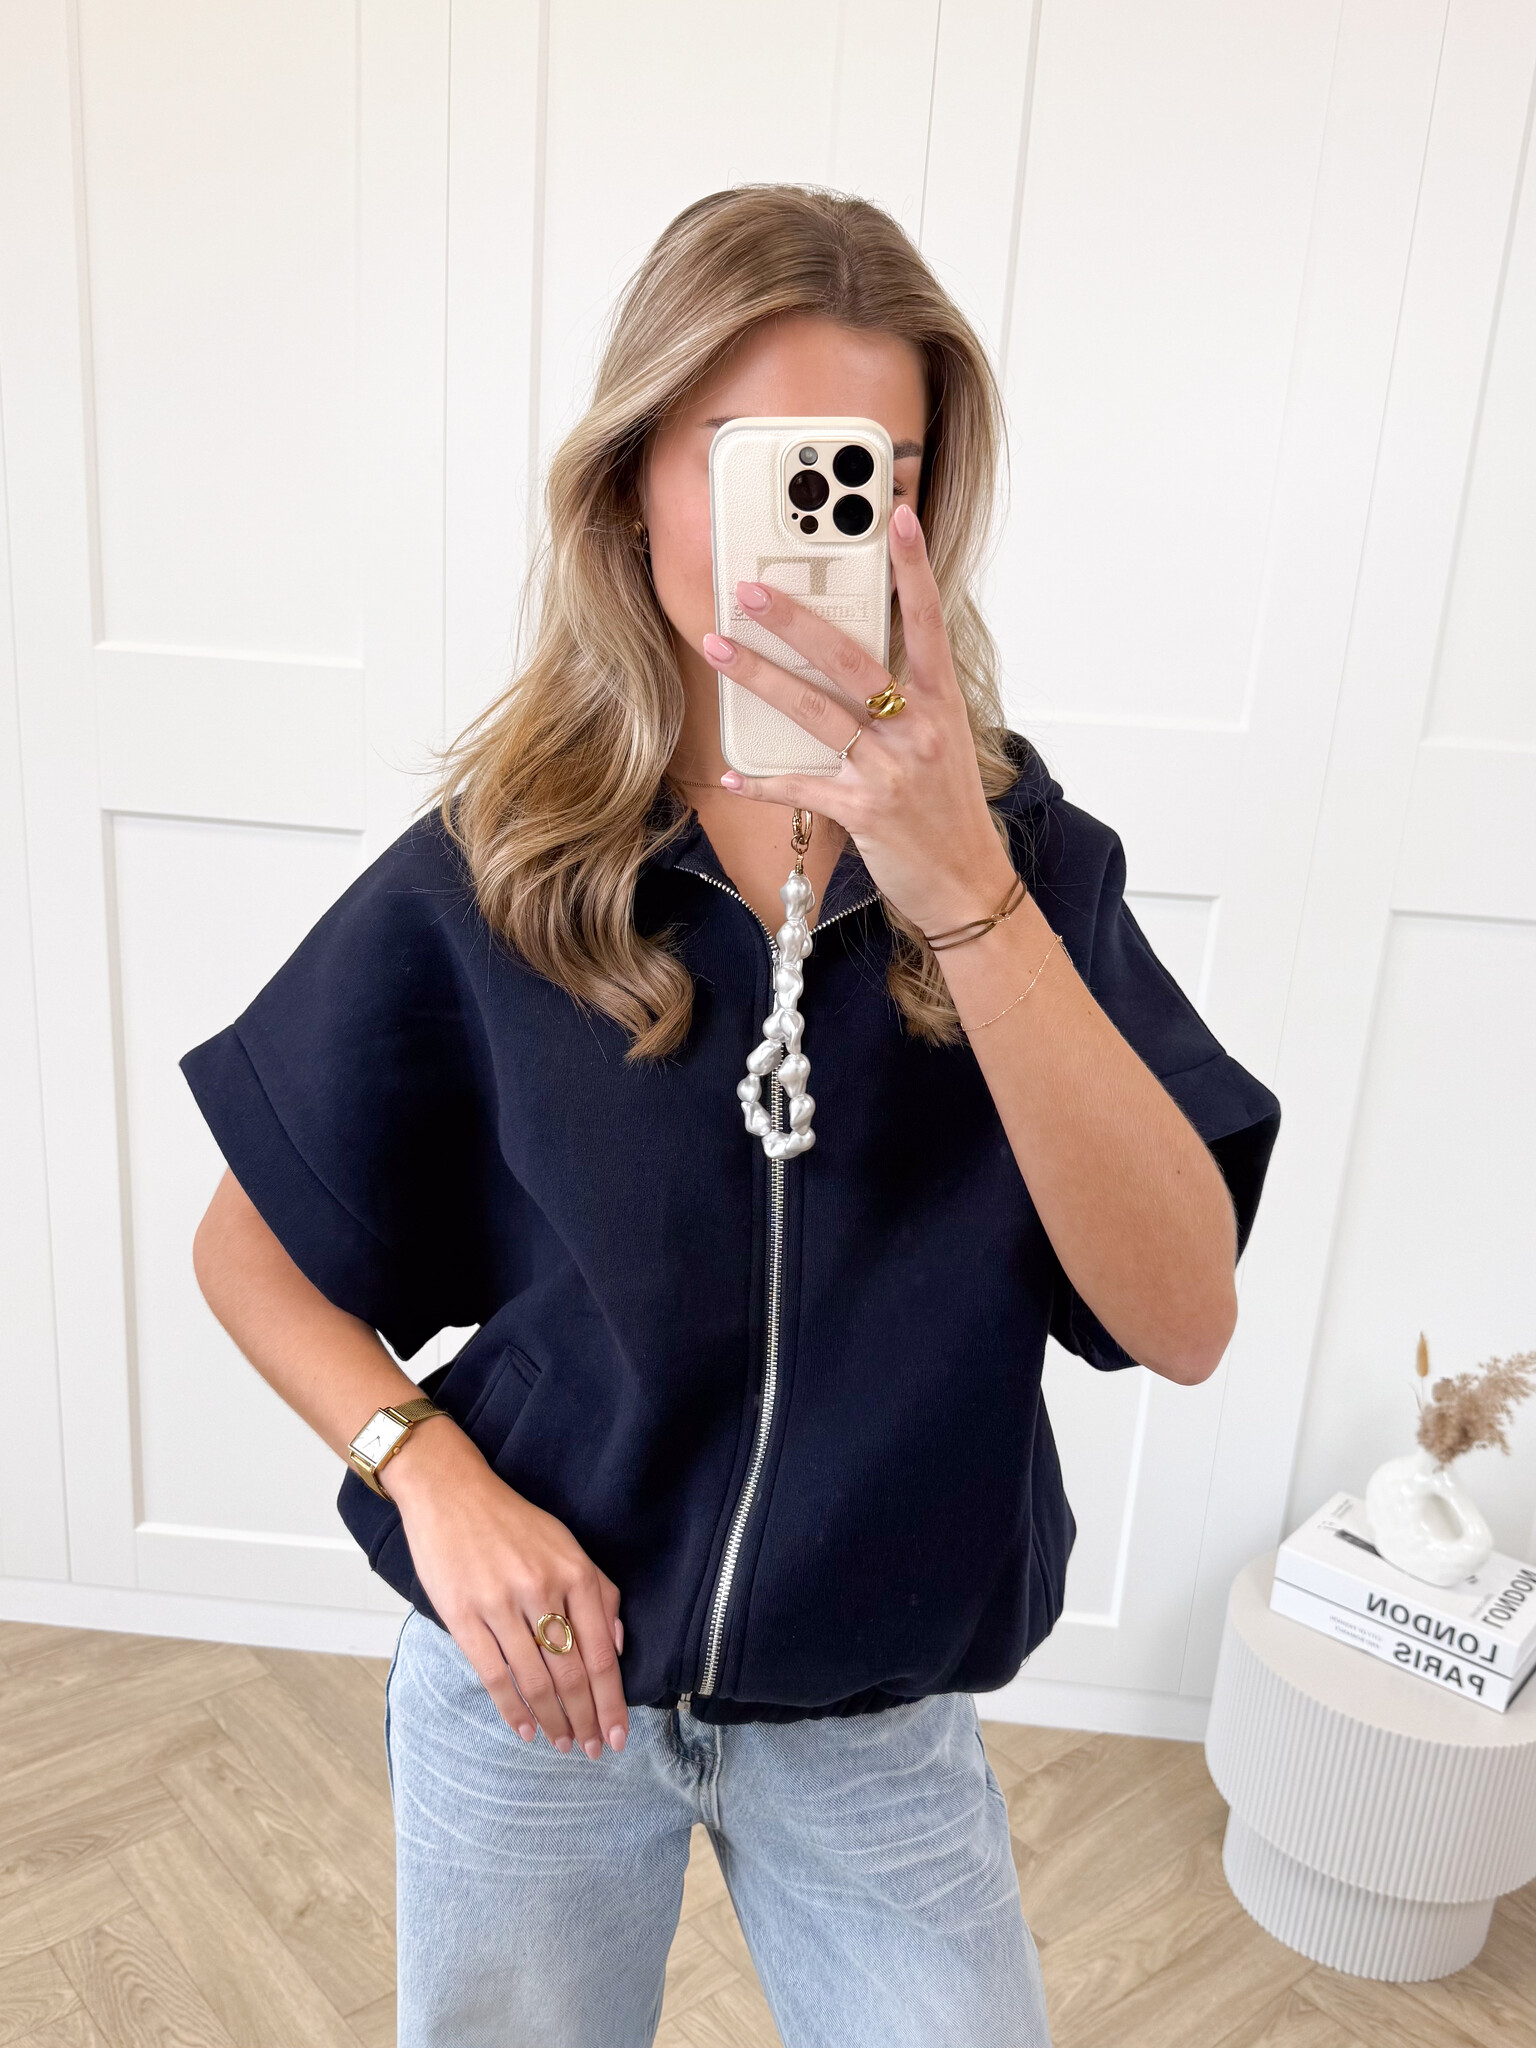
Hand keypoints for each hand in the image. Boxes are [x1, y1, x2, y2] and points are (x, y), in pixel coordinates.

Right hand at [384, 1421, 627, 1758]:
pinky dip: (512, 1709)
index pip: (601, 1653)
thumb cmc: (513, 1522)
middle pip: (572, 1674)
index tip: (619, 1734)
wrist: (451, 1492)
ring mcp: (501, 1604)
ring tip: (563, 1744)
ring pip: (536, 1681)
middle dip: (586, 1720)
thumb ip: (600, 1592)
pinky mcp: (464, 1616)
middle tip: (594, 1750)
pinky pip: (495, 1675)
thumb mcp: (567, 1545)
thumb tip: (617, 1647)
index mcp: (575, 1573)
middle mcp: (543, 1589)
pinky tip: (525, 1729)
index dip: (612, 1701)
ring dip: (552, 1721)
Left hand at [702, 502, 1016, 932]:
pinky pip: (802, 788)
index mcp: (940, 704)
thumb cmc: (948, 810)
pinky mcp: (865, 811)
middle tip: (751, 591)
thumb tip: (851, 664)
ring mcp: (890, 770)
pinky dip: (764, 782)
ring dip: (761, 680)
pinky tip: (732, 774)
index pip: (928, 621)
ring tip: (719, 650)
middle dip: (795, 622)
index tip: (898, 517)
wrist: (967, 882)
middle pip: (850, 660)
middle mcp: (918, 730)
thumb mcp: (941, 743)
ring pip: (816, 713)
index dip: (914, 568)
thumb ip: (905, 701)